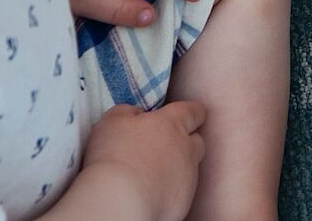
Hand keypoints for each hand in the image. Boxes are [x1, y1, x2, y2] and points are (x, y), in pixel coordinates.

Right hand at [83, 102, 206, 220]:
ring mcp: (189, 176)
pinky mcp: (185, 200)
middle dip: (187, 141)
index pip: (193, 111)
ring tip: (155, 171)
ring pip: (191, 167)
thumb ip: (129, 111)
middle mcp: (186, 149)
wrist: (121, 200)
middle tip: (166, 146)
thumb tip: (136, 114)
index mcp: (172, 124)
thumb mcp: (114, 120)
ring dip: (178, 166)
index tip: (190, 115)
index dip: (192, 112)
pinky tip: (153, 191)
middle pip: (197, 141)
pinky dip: (172, 189)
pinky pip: (183, 190)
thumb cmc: (114, 156)